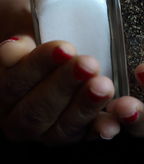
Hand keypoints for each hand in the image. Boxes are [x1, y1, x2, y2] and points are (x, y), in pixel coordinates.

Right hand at [0, 0, 118, 143]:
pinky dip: (101, 128)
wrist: (52, 51)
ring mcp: (49, 130)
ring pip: (63, 126)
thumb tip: (13, 47)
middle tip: (87, 65)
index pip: (16, 83)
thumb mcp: (22, 29)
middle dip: (64, 86)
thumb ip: (18, 39)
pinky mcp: (77, 132)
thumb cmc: (36, 36)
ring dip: (85, 106)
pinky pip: (88, 134)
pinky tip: (113, 122)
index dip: (38, 66)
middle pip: (38, 110)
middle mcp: (22, 119)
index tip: (63, 49)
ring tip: (103, 86)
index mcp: (6, 93)